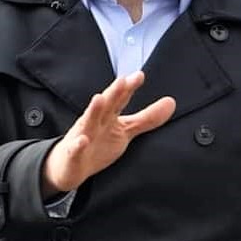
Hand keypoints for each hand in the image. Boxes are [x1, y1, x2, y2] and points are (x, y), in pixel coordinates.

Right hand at [41, 71, 175, 196]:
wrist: (69, 165)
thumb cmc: (98, 143)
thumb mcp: (125, 130)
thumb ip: (147, 118)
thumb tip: (171, 103)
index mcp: (108, 115)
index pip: (120, 99)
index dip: (129, 87)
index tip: (139, 75)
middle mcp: (95, 121)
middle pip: (105, 105)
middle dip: (114, 92)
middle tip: (123, 80)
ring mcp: (83, 135)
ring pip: (88, 121)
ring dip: (93, 110)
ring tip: (99, 98)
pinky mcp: (73, 153)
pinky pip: (75, 148)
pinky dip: (78, 144)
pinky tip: (82, 140)